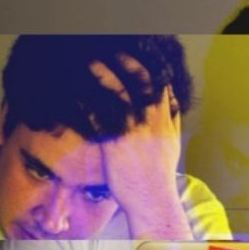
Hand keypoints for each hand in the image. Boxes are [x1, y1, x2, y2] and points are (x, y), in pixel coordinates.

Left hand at [89, 56, 189, 237]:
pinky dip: (87, 102)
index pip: (160, 83)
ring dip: (103, 74)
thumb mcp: (172, 144)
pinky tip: (76, 93)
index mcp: (165, 120)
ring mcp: (134, 132)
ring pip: (118, 93)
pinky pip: (99, 116)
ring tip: (89, 61)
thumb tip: (172, 101)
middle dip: (126, 62)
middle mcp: (152, 122)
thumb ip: (172, 120)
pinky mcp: (116, 144)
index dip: (148, 65)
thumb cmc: (159, 175)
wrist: (152, 200)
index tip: (136, 53)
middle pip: (140, 81)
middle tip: (112, 49)